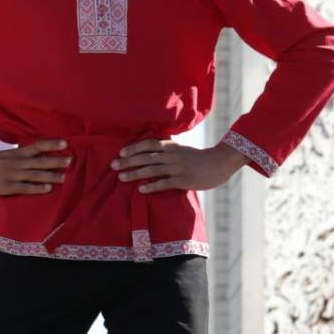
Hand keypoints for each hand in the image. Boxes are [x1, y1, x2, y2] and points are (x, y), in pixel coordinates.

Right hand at [0, 141, 69, 195]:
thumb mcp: (6, 155)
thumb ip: (20, 156)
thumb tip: (37, 156)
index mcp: (17, 153)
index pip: (37, 146)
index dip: (51, 144)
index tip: (65, 142)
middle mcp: (17, 163)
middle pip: (40, 161)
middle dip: (56, 161)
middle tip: (70, 161)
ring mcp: (13, 175)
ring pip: (35, 174)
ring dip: (51, 175)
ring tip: (64, 177)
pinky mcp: (8, 187)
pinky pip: (26, 187)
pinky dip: (38, 188)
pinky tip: (48, 188)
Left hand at [112, 140, 247, 193]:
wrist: (220, 163)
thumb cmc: (197, 158)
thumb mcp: (181, 150)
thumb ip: (166, 150)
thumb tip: (147, 152)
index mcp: (172, 146)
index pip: (149, 144)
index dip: (134, 147)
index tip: (120, 152)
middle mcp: (173, 155)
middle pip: (146, 157)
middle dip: (128, 161)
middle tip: (113, 165)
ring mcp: (178, 167)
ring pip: (152, 170)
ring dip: (135, 173)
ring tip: (121, 177)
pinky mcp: (184, 180)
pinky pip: (165, 183)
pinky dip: (152, 186)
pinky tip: (141, 190)